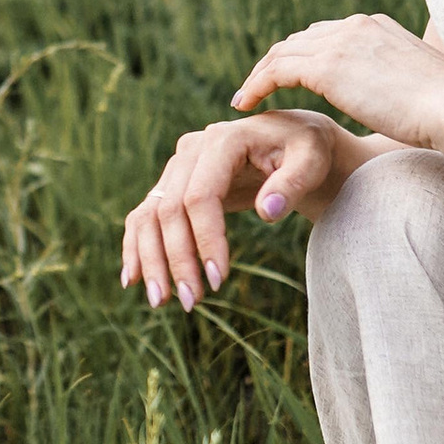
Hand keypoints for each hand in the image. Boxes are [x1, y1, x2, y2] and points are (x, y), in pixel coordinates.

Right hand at [121, 112, 344, 309]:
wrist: (291, 142)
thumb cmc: (305, 151)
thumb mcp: (311, 161)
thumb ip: (293, 183)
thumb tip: (269, 212)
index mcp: (222, 141)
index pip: (200, 196)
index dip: (206, 239)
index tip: (219, 279)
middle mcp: (190, 151)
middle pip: (169, 210)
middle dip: (177, 260)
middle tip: (191, 302)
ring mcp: (176, 167)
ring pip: (150, 216)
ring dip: (151, 260)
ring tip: (160, 301)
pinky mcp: (172, 185)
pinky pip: (145, 217)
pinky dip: (137, 247)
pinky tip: (132, 279)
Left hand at [234, 14, 443, 148]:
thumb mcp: (420, 85)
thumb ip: (399, 84)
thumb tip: (403, 103)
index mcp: (377, 26)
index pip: (326, 36)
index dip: (302, 57)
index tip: (287, 78)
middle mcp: (356, 26)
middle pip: (300, 40)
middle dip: (275, 63)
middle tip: (256, 87)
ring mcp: (341, 43)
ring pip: (282, 53)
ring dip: (259, 75)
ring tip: (244, 99)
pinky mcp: (327, 67)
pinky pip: (277, 71)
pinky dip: (257, 85)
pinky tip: (246, 104)